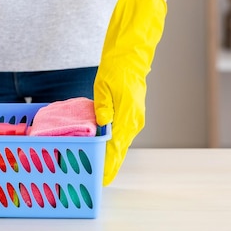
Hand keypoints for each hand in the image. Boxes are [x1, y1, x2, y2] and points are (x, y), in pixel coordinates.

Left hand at [94, 0, 166, 185]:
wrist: (133, 50)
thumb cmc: (118, 64)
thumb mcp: (104, 85)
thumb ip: (103, 109)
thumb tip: (102, 127)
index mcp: (128, 116)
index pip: (117, 149)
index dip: (108, 165)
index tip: (101, 180)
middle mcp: (134, 120)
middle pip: (120, 149)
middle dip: (108, 164)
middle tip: (96, 178)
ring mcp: (134, 116)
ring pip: (121, 141)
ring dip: (110, 153)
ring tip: (96, 165)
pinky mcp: (131, 111)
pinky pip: (121, 132)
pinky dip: (112, 141)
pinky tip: (102, 145)